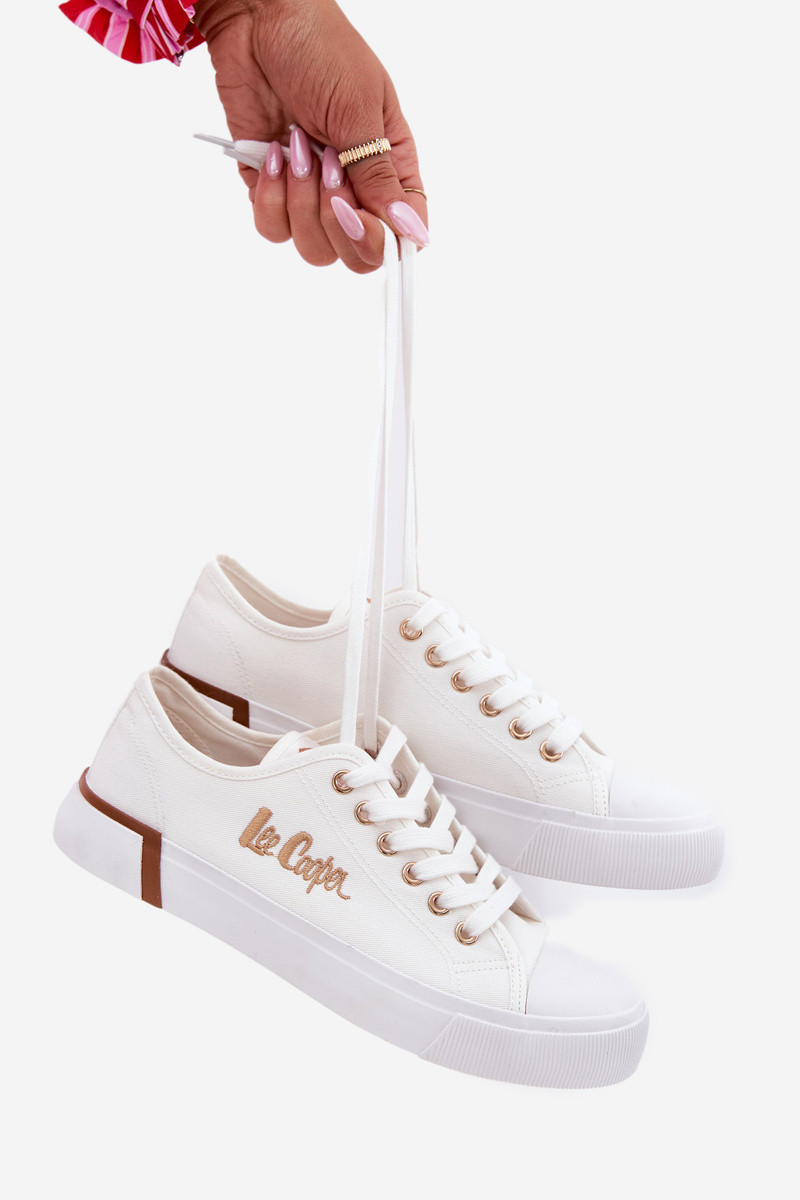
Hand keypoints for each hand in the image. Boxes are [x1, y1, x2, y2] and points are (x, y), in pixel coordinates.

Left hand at [192, 0, 428, 271]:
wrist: (259, 18)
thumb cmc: (320, 47)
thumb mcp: (359, 111)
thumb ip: (379, 177)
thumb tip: (411, 231)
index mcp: (390, 169)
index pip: (399, 236)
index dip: (381, 241)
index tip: (360, 215)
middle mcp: (354, 189)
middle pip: (354, 254)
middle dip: (335, 221)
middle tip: (327, 166)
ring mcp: (312, 192)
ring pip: (312, 246)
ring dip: (300, 202)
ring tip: (296, 146)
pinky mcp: (272, 188)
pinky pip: (272, 227)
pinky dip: (269, 197)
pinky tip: (270, 153)